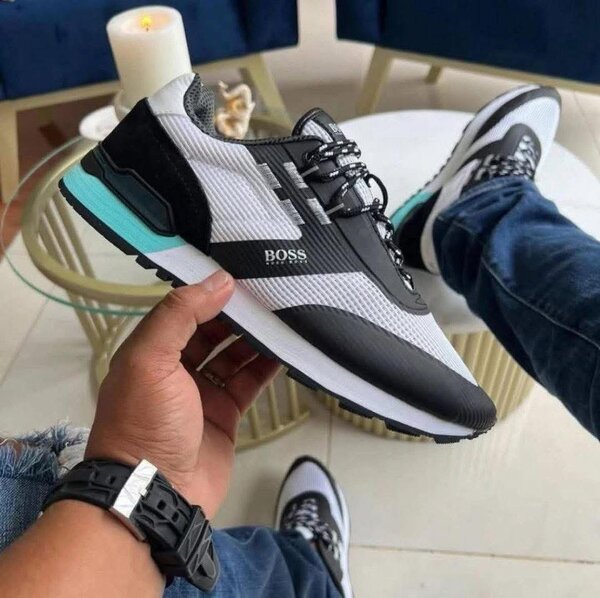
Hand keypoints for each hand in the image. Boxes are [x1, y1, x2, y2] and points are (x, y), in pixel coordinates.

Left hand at [85, 271, 279, 516]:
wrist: (157, 495)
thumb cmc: (145, 424)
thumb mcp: (150, 360)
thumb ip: (180, 315)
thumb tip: (218, 281)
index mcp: (151, 352)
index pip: (184, 312)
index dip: (210, 294)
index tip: (240, 277)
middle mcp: (175, 369)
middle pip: (212, 331)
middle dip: (237, 314)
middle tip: (268, 294)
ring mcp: (202, 393)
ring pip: (234, 355)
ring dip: (255, 337)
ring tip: (282, 316)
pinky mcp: (225, 414)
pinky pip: (248, 382)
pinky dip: (265, 366)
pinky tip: (284, 349)